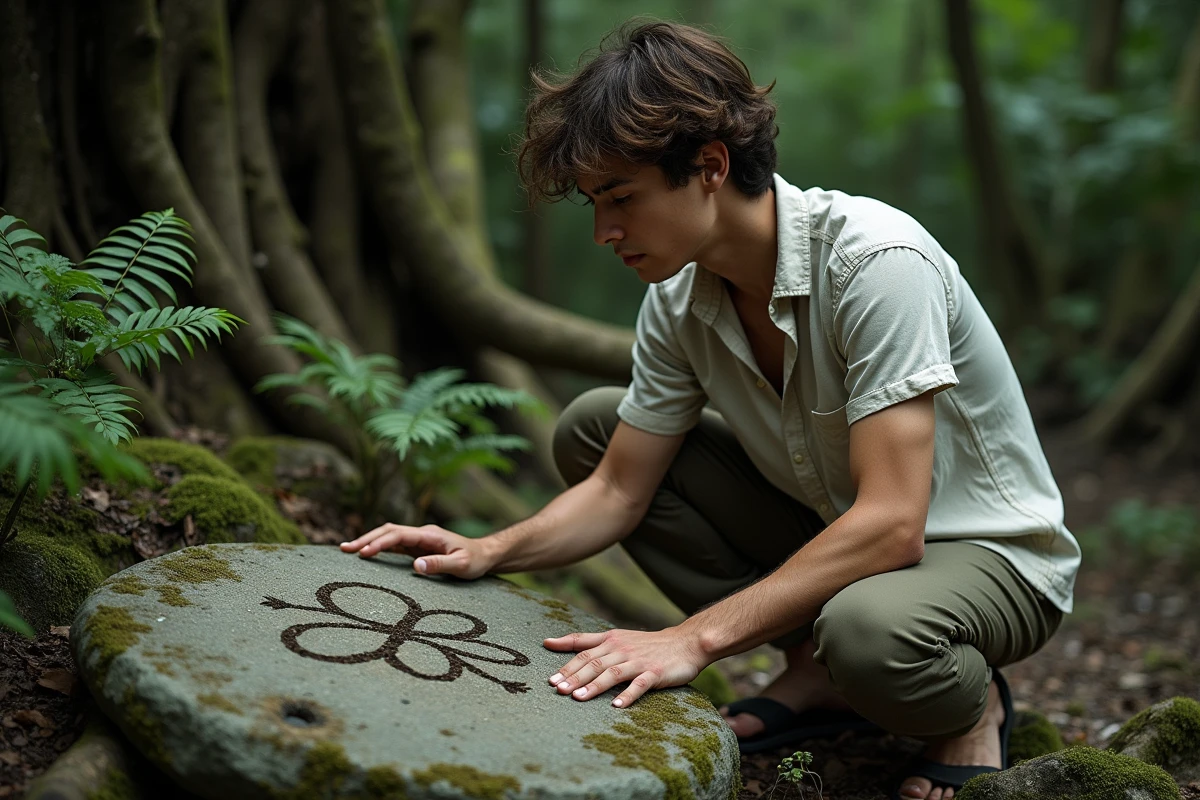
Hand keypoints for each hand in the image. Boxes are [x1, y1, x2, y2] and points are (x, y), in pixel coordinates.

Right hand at [339, 523, 494, 579]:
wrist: (485, 555)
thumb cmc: (475, 561)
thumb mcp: (461, 566)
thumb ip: (439, 565)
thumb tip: (415, 566)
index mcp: (429, 535)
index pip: (398, 536)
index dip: (380, 543)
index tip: (364, 552)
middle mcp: (421, 534)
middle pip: (388, 531)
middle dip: (366, 538)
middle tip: (345, 549)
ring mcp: (419, 539)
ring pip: (389, 535)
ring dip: (369, 540)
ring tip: (347, 550)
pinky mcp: (418, 547)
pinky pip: (394, 545)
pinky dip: (378, 546)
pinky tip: (366, 553)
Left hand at [543, 627, 708, 707]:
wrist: (684, 643)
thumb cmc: (646, 644)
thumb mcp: (617, 637)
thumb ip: (586, 641)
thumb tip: (550, 642)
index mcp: (611, 640)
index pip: (583, 649)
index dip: (566, 662)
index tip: (550, 677)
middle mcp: (621, 649)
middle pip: (594, 662)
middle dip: (574, 677)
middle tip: (557, 690)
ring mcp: (638, 661)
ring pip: (612, 673)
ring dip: (594, 686)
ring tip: (578, 699)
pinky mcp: (655, 673)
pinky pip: (639, 684)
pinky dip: (628, 695)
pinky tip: (616, 705)